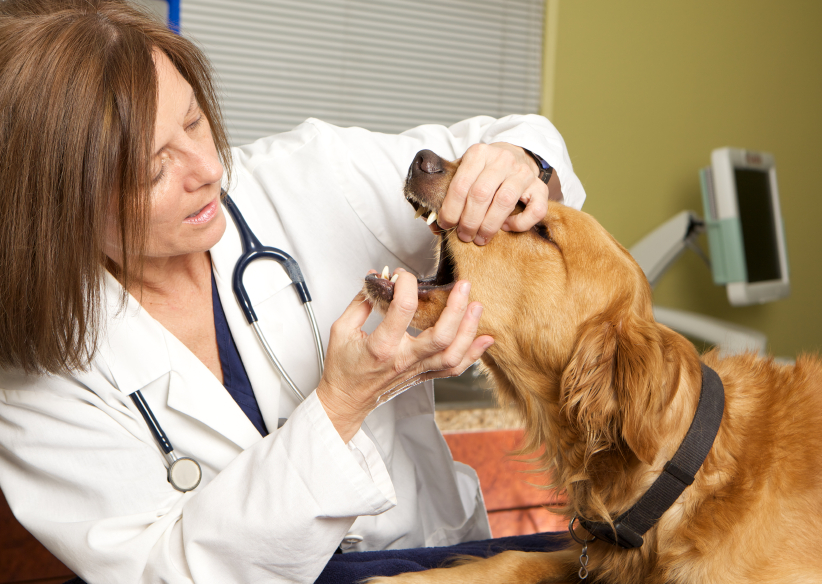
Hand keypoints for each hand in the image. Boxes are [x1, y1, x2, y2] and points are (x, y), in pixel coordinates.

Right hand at [316, 270, 492, 441]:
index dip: (406, 285)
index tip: (403, 275)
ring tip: (477, 306)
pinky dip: (473, 355)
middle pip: (441, 336)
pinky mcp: (423, 376)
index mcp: (382, 346)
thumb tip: (377, 279)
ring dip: (469, 330)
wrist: (346, 400)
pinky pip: (454, 369)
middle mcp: (404, 360)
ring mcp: (416, 370)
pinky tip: (485, 339)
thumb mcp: (342, 330)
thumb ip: (361, 302)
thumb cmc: (343, 368)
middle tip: (463, 285)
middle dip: (456, 308)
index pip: (402, 309)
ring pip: (453, 354)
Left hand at [435, 142, 553, 244]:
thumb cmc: (484, 171)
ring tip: (480, 238)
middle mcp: (502, 159)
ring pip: (505, 202)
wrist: (516, 155)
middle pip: (481, 194)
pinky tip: (507, 227)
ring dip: (489, 226)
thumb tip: (433, 224)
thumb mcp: (464, 171)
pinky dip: (520, 223)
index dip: (450, 209)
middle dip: (469, 221)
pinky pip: (535, 210)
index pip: (461, 185)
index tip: (446, 224)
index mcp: (479, 153)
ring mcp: (523, 173)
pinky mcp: (540, 187)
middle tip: (464, 236)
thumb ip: (449, 193)